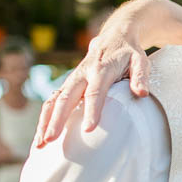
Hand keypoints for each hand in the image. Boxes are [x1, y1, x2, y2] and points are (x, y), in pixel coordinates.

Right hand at [34, 29, 150, 146]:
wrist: (114, 37)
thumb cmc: (129, 53)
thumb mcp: (140, 60)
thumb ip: (141, 76)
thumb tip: (142, 94)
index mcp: (101, 69)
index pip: (95, 92)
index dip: (91, 110)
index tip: (88, 129)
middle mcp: (82, 74)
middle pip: (67, 98)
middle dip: (57, 120)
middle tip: (50, 140)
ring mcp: (72, 80)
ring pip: (54, 101)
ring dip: (45, 122)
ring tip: (39, 145)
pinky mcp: (67, 85)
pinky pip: (52, 102)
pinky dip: (44, 119)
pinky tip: (40, 137)